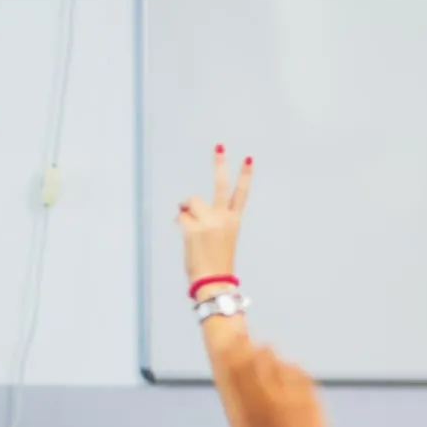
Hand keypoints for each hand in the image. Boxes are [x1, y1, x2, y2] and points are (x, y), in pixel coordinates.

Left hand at [177, 145, 252, 287]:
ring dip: (186, 209)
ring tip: (190, 225)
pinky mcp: (193, 228)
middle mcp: (223, 218)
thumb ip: (208, 220)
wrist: (213, 280)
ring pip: (191, 201)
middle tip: (219, 146)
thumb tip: (183, 210)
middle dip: (220, 164)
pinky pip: (180, 216)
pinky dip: (179, 222)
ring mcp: (208, 222)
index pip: (241, 194)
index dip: (245, 175)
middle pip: (221, 185)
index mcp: (234, 221)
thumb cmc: (215, 262)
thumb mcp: (219, 238)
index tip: (248, 158)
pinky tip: (185, 235)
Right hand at [223, 344, 329, 426]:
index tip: (229, 342)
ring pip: (280, 368)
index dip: (232, 355)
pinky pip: (301, 378)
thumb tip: (243, 410)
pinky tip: (291, 366)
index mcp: (250, 411)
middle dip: (250, 348)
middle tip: (246, 337)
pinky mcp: (311, 404)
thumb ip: (244, 423)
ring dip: (272, 357)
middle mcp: (270, 401)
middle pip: (258, 365)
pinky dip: (294, 370)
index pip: (238, 374)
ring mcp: (293, 400)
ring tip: (267, 348)